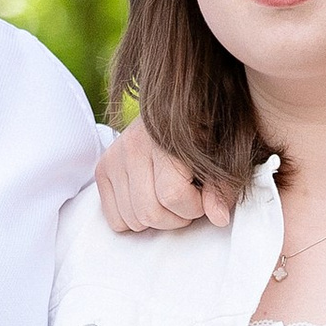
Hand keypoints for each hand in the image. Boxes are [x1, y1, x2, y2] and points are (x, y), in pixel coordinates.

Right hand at [95, 123, 231, 233]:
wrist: (176, 105)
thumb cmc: (203, 130)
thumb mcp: (222, 154)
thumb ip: (220, 186)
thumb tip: (218, 217)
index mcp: (166, 138)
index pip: (173, 196)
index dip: (194, 207)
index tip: (203, 196)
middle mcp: (134, 145)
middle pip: (150, 212)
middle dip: (176, 217)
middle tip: (187, 200)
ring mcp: (114, 157)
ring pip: (132, 219)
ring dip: (156, 220)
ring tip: (169, 197)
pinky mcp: (103, 168)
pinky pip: (114, 219)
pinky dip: (134, 219)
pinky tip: (150, 200)